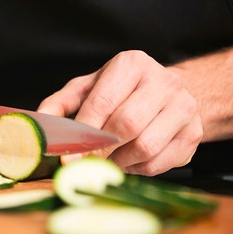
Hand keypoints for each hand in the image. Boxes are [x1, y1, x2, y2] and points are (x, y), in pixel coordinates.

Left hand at [37, 50, 202, 175]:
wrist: (165, 95)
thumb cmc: (118, 92)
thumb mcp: (86, 89)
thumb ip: (60, 105)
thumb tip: (39, 125)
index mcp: (131, 65)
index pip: (103, 102)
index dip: (83, 133)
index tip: (67, 157)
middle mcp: (163, 81)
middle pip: (127, 125)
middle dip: (100, 150)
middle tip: (84, 162)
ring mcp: (184, 107)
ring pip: (146, 146)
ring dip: (118, 161)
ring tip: (106, 160)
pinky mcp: (193, 133)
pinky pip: (159, 162)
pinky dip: (136, 169)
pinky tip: (127, 160)